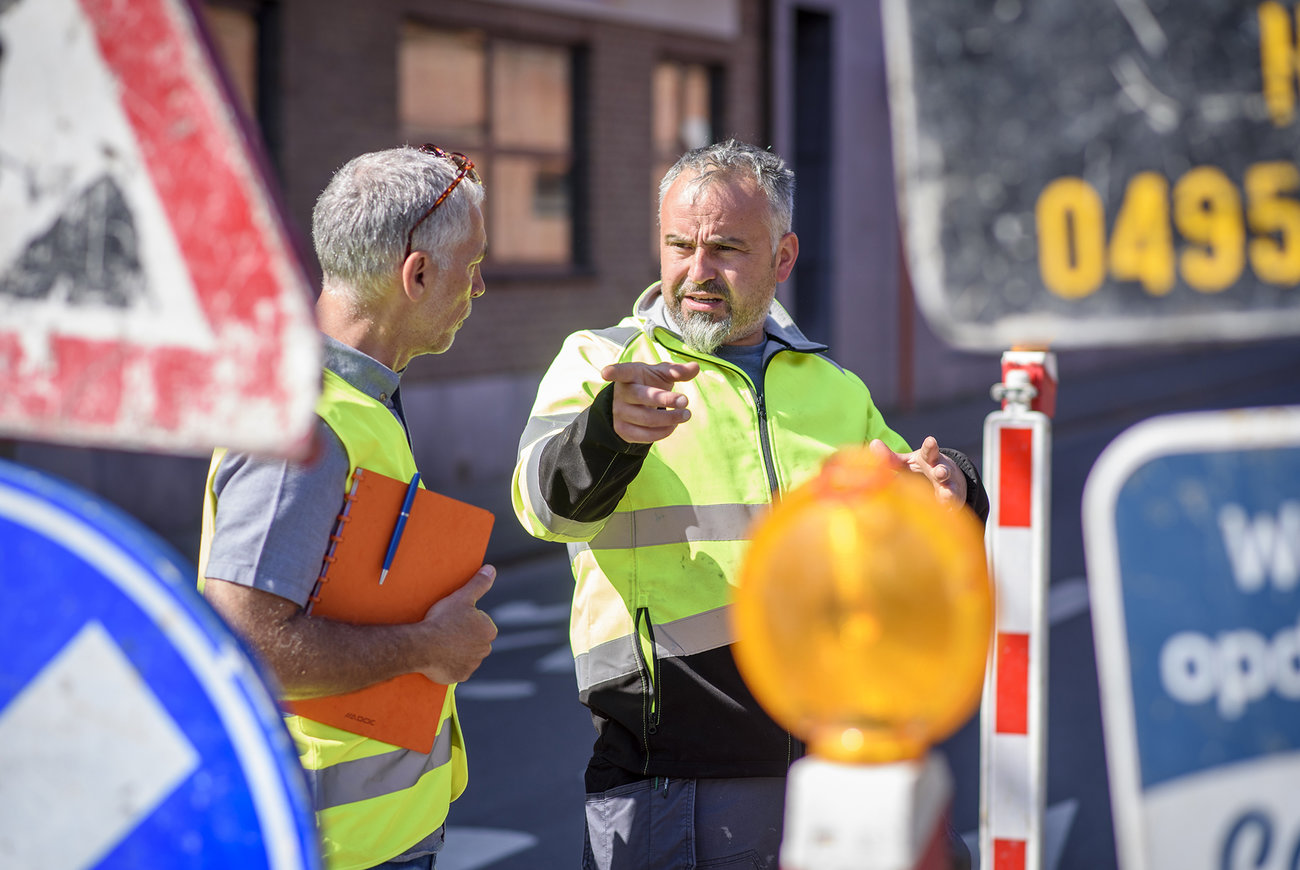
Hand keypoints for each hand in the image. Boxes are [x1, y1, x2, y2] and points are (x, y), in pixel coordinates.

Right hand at [415, 565, 498, 684]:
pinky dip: (450, 664)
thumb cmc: (442, 619)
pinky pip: (457, 668)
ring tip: (440, 643)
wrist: (422, 646)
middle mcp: (485, 649)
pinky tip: (439, 656)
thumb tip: (491, 569)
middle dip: (462, 635)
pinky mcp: (460, 676)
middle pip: (473, 639)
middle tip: (445, 630)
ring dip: (457, 650)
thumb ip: (479, 584)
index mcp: (489, 630)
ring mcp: (473, 664)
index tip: (452, 618)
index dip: (465, 618)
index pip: (480, 622)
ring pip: (466, 654)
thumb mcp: (461, 597)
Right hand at [601, 361, 700, 442]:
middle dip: (666, 399)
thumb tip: (696, 367)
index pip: (621, 372)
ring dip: (670, 418)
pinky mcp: (623, 430)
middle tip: (686, 400)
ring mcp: (620, 413)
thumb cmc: (649, 383)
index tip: (606, 373)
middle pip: (643, 397)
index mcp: (629, 375)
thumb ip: (677, 371)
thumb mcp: (661, 374)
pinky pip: (644, 435)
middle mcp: (621, 393)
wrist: (634, 405)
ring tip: (686, 415)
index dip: (614, 372)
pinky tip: (673, 426)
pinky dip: (663, 432)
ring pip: (647, 419)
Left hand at [869, 436, 967, 509]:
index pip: (930, 451)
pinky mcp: (951, 502)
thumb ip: (891, 457)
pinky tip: (948, 513)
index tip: (931, 440)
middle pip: (942, 470)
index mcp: (929, 459)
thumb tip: (873, 443)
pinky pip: (951, 507)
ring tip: (946, 496)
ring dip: (948, 492)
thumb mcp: (907, 462)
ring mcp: (948, 486)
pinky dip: (949, 510)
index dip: (931, 446)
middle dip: (942, 471)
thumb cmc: (921, 469)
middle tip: (939, 472)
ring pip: (950, 489)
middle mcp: (941, 471)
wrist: (950, 479)